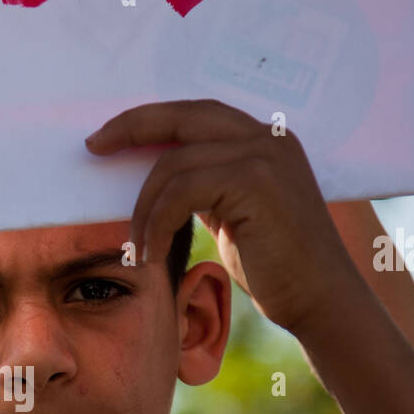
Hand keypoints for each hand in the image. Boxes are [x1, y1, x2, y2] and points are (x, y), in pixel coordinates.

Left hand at [85, 100, 357, 335]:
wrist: (320, 299)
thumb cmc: (274, 268)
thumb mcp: (231, 214)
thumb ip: (204, 187)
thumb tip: (153, 177)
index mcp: (262, 140)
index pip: (194, 114)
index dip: (148, 120)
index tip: (107, 136)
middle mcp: (267, 138)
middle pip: (182, 118)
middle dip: (131, 128)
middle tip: (93, 148)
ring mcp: (264, 156)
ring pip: (174, 165)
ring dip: (144, 208)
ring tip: (137, 246)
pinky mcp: (256, 182)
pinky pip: (181, 191)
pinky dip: (157, 223)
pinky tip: (153, 254)